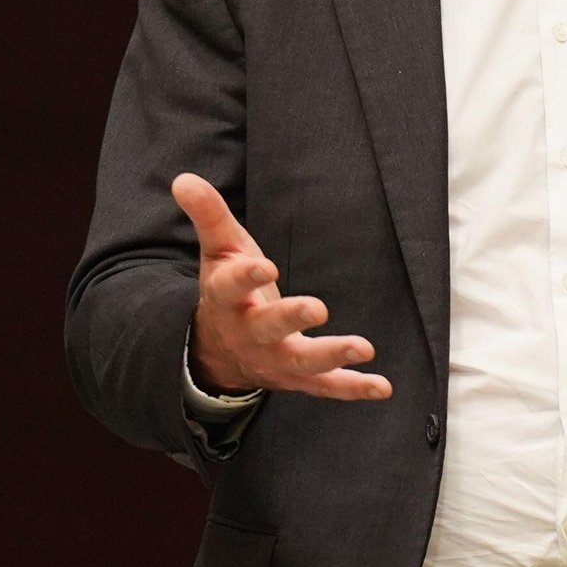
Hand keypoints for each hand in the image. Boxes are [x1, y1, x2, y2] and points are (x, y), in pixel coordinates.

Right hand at [172, 173, 391, 401]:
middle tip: (318, 308)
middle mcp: (249, 332)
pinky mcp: (298, 378)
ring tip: (364, 347)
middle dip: (290, 318)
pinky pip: (326, 387)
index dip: (246, 276)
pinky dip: (353, 387)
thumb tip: (184, 179)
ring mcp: (274, 358)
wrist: (220, 350)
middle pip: (267, 327)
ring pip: (301, 361)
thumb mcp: (218, 250)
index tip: (264, 266)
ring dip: (332, 355)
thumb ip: (208, 215)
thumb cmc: (229, 288)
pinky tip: (383, 387)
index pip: (231, 286)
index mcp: (226, 298)